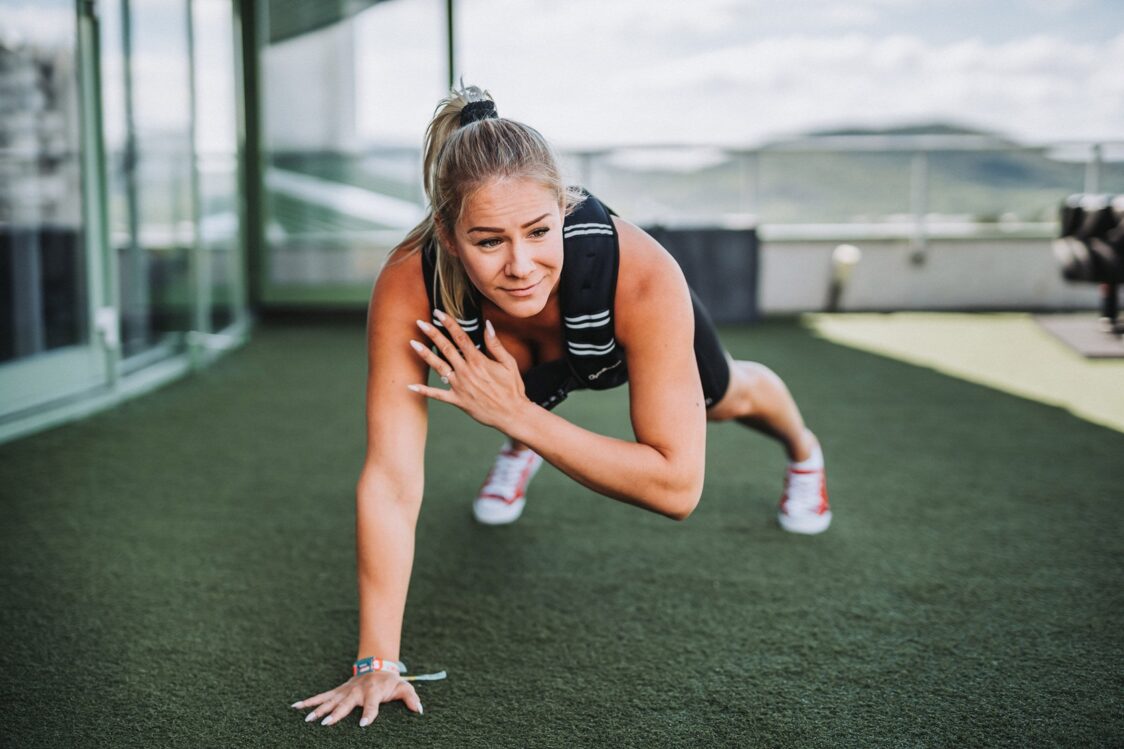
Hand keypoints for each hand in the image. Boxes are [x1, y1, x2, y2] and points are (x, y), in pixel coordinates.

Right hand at [291, 671, 422, 726]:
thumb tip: (419, 710)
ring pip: (330, 701)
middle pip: (346, 704)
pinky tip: (295, 706)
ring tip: (307, 719)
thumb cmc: (390, 681)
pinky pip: (321, 696)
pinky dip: (309, 701)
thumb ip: (411, 698)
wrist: (377, 665)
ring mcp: (345, 691)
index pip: (372, 705)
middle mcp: (356, 692)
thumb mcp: (403, 687)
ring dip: (318, 709)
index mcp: (373, 692)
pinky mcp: (337, 691)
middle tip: (326, 723)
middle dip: (336, 714)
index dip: (369, 714)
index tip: (364, 725)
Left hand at [408, 311, 527, 430]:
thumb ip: (496, 344)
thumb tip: (488, 325)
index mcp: (479, 361)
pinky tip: (410, 386)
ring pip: (438, 367)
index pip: (461, 337)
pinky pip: (437, 395)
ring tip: (412, 343)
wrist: (512, 414)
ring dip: (425, 354)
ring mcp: (460, 386)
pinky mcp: (457, 400)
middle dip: (432, 334)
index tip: (439, 313)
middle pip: (446, 348)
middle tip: (420, 322)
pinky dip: (423, 390)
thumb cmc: (513, 388)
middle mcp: (467, 371)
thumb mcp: (509, 363)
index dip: (449, 323)